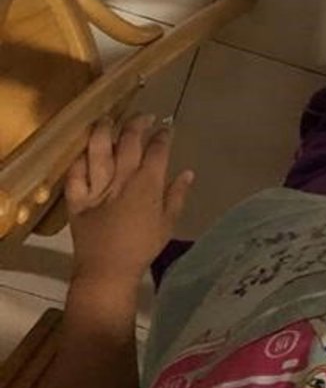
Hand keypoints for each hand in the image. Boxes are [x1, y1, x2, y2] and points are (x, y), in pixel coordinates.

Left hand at [65, 115, 192, 293]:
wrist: (108, 271)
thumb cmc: (142, 248)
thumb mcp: (168, 224)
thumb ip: (177, 195)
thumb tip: (187, 172)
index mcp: (147, 184)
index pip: (157, 149)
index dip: (163, 134)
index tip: (167, 127)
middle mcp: (122, 179)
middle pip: (129, 141)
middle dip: (137, 123)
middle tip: (143, 116)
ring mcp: (97, 187)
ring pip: (98, 150)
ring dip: (104, 131)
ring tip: (108, 119)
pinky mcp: (77, 199)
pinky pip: (74, 174)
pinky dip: (78, 161)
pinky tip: (83, 152)